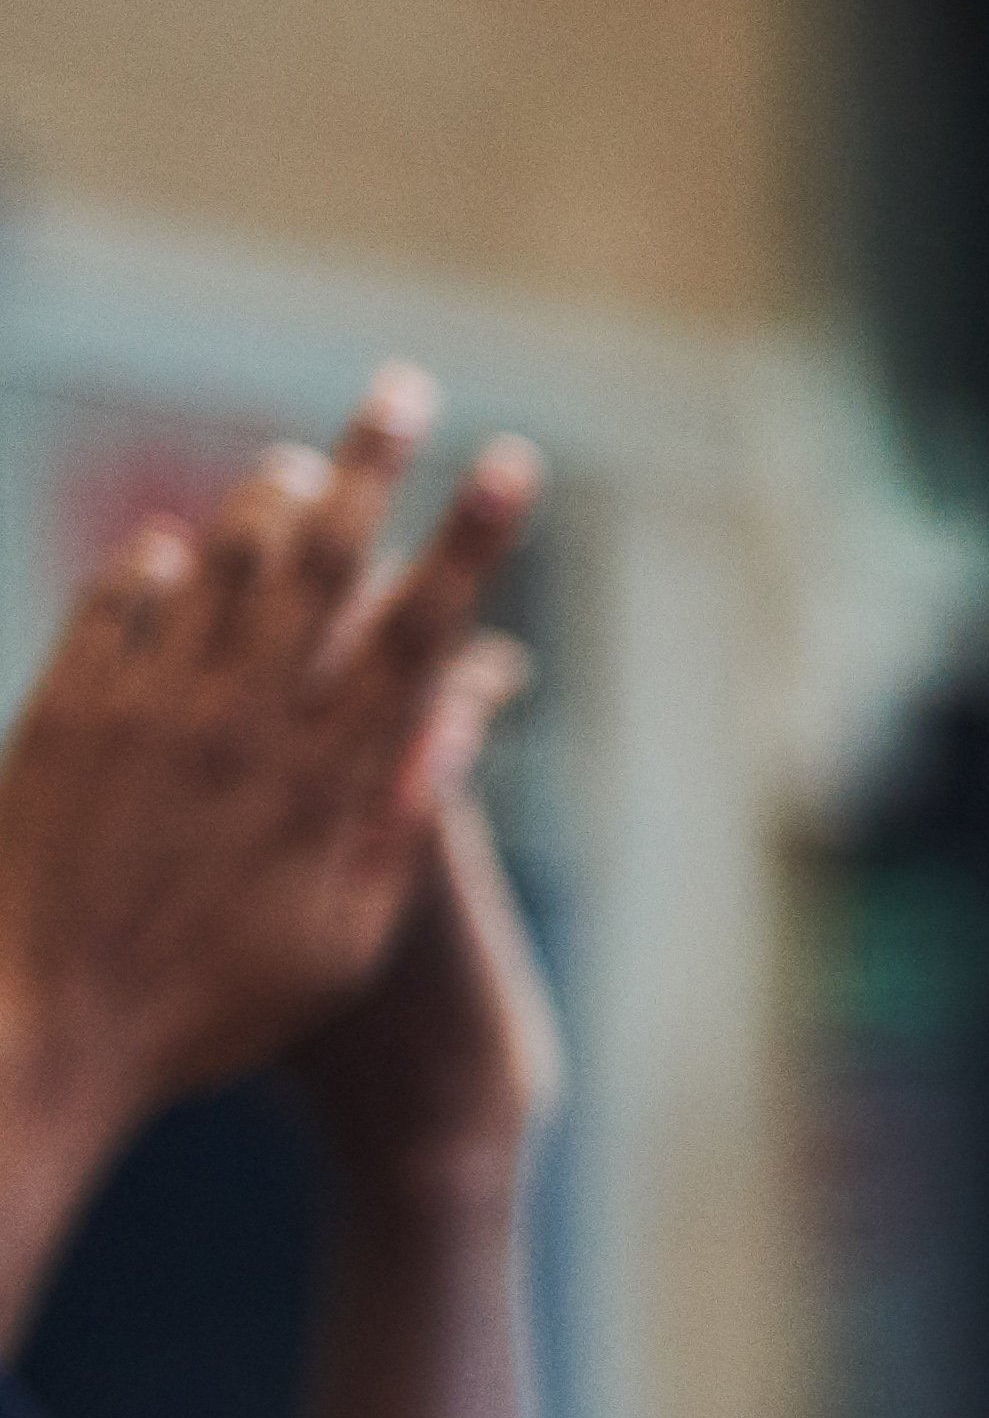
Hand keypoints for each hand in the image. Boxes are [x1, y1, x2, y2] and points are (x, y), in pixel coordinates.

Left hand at [0, 372, 539, 1203]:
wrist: (36, 1030)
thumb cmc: (210, 1012)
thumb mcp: (339, 943)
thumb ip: (392, 828)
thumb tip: (444, 723)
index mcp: (327, 781)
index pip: (419, 630)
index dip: (471, 540)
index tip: (511, 464)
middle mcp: (243, 723)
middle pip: (321, 561)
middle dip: (372, 465)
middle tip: (401, 387)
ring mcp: (148, 710)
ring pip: (217, 561)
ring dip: (261, 498)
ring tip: (294, 461)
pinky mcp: (68, 716)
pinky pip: (117, 604)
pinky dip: (154, 566)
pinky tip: (173, 552)